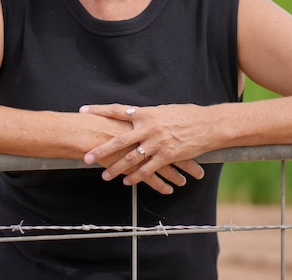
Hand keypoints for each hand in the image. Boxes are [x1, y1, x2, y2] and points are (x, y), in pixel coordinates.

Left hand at [79, 103, 207, 193]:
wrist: (208, 124)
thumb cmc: (186, 115)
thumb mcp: (163, 110)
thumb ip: (147, 115)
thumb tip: (133, 116)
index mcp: (146, 113)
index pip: (118, 110)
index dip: (100, 110)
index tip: (83, 110)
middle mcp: (149, 127)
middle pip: (119, 140)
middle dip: (101, 150)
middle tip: (86, 157)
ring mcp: (157, 143)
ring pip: (131, 159)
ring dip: (116, 169)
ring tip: (105, 176)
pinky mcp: (167, 156)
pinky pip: (148, 169)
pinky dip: (136, 177)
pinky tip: (127, 182)